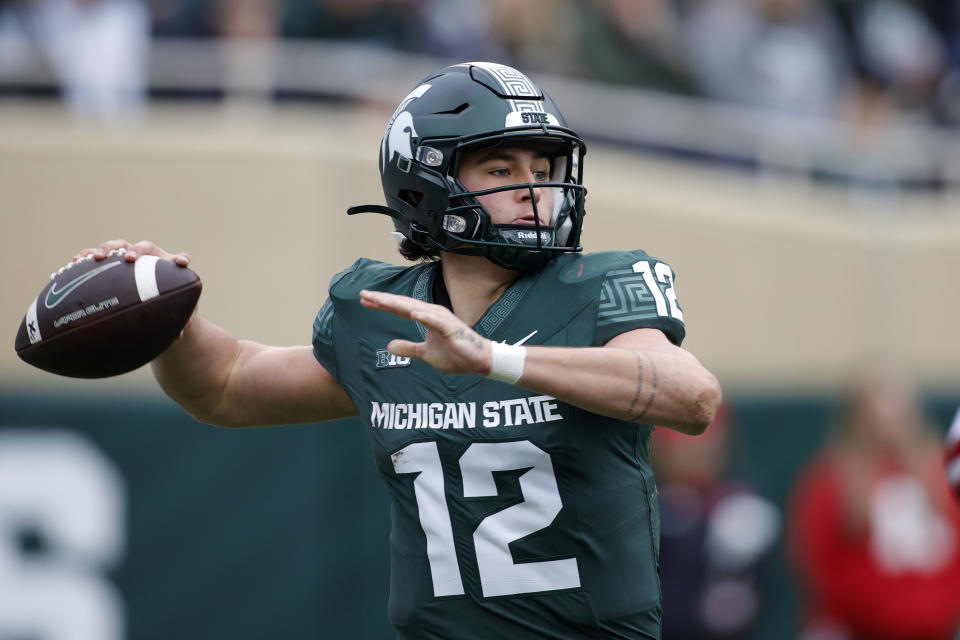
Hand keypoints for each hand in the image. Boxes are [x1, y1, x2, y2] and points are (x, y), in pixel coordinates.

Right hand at [76, 239, 195, 335]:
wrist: (148, 303)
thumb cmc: (165, 306)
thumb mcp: (175, 313)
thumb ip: (182, 320)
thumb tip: (179, 335)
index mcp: (169, 267)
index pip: (177, 260)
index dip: (179, 260)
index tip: (181, 263)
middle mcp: (149, 257)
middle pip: (143, 248)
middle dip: (135, 251)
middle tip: (129, 258)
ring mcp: (127, 257)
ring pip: (117, 247)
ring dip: (106, 249)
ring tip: (94, 257)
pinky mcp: (110, 262)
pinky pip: (96, 257)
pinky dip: (85, 258)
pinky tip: (73, 264)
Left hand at [359, 290, 491, 375]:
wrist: (478, 361)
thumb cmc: (456, 354)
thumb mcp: (425, 353)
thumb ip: (408, 348)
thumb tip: (389, 346)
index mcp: (427, 317)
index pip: (400, 308)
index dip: (382, 304)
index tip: (364, 300)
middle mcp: (432, 314)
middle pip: (403, 304)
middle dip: (383, 299)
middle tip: (363, 294)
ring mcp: (442, 320)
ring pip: (415, 309)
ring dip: (398, 303)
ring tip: (380, 300)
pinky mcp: (451, 329)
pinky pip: (436, 322)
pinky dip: (424, 316)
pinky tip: (412, 313)